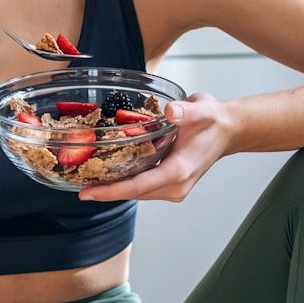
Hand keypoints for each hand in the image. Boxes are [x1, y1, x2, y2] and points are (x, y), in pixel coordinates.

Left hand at [78, 92, 232, 202]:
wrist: (227, 130)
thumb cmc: (212, 120)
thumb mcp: (201, 110)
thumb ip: (185, 111)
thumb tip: (171, 111)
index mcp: (179, 171)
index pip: (138, 187)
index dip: (110, 191)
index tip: (86, 193)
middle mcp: (175, 186)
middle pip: (132, 193)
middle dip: (105, 191)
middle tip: (76, 183)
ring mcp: (173, 188)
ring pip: (136, 192)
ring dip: (113, 187)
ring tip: (86, 179)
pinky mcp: (169, 185)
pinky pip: (141, 187)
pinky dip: (124, 182)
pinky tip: (108, 172)